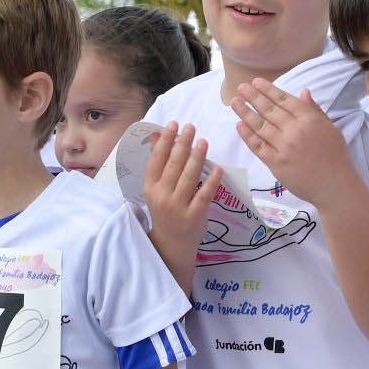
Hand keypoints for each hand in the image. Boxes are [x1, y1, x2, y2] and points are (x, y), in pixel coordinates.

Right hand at [143, 122, 217, 269]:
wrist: (171, 244)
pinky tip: (218, 168)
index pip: (156, 160)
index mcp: (150, 187)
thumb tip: (158, 135)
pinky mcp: (195, 216)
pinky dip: (212, 181)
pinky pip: (205, 194)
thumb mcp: (156, 189)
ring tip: (203, 141)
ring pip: (189, 177)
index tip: (174, 124)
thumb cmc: (165, 211)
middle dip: (183, 144)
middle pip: (173, 165)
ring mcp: (178, 207)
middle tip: (191, 127)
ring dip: (197, 157)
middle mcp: (162, 196)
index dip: (165, 141)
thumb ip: (159, 163)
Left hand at [232, 80, 354, 200]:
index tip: (256, 82)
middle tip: (241, 87)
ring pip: (260, 126)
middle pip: (269, 110)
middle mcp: (294, 130)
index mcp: (309, 119)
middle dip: (253, 97)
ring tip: (234, 102)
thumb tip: (303, 91)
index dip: (268, 90)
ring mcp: (283, 147)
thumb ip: (315, 110)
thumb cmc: (336, 157)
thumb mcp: (331, 128)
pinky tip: (239, 125)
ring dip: (245, 112)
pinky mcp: (275, 163)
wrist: (334, 186)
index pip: (284, 100)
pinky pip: (258, 146)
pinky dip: (247, 135)